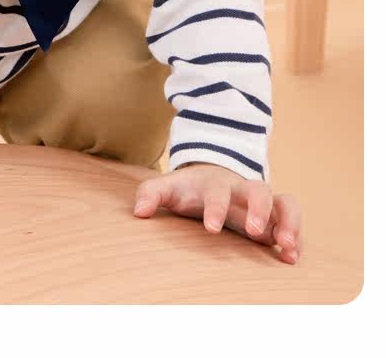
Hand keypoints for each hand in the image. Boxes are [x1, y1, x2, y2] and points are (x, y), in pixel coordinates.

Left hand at [133, 162, 301, 264]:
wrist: (212, 175)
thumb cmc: (189, 188)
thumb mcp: (168, 188)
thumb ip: (151, 194)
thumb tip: (138, 211)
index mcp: (216, 184)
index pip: (217, 191)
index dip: (215, 207)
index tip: (211, 227)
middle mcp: (243, 190)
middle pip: (258, 189)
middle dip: (258, 209)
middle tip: (255, 232)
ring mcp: (262, 203)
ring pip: (284, 202)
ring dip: (288, 223)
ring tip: (286, 248)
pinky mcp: (274, 217)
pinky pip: (292, 220)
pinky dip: (297, 236)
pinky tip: (291, 258)